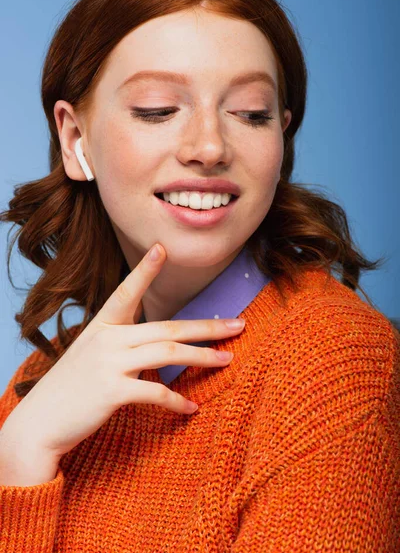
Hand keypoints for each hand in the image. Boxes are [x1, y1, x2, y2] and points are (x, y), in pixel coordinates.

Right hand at [0, 244, 244, 459]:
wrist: (40, 422)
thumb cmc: (70, 387)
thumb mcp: (91, 354)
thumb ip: (122, 344)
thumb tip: (158, 345)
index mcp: (102, 325)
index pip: (127, 291)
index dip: (146, 270)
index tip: (162, 247)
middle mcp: (108, 339)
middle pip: (167, 326)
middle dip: (206, 325)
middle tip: (238, 324)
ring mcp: (110, 364)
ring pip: (168, 352)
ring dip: (202, 356)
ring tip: (228, 359)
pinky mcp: (112, 392)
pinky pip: (155, 393)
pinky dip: (176, 401)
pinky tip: (192, 408)